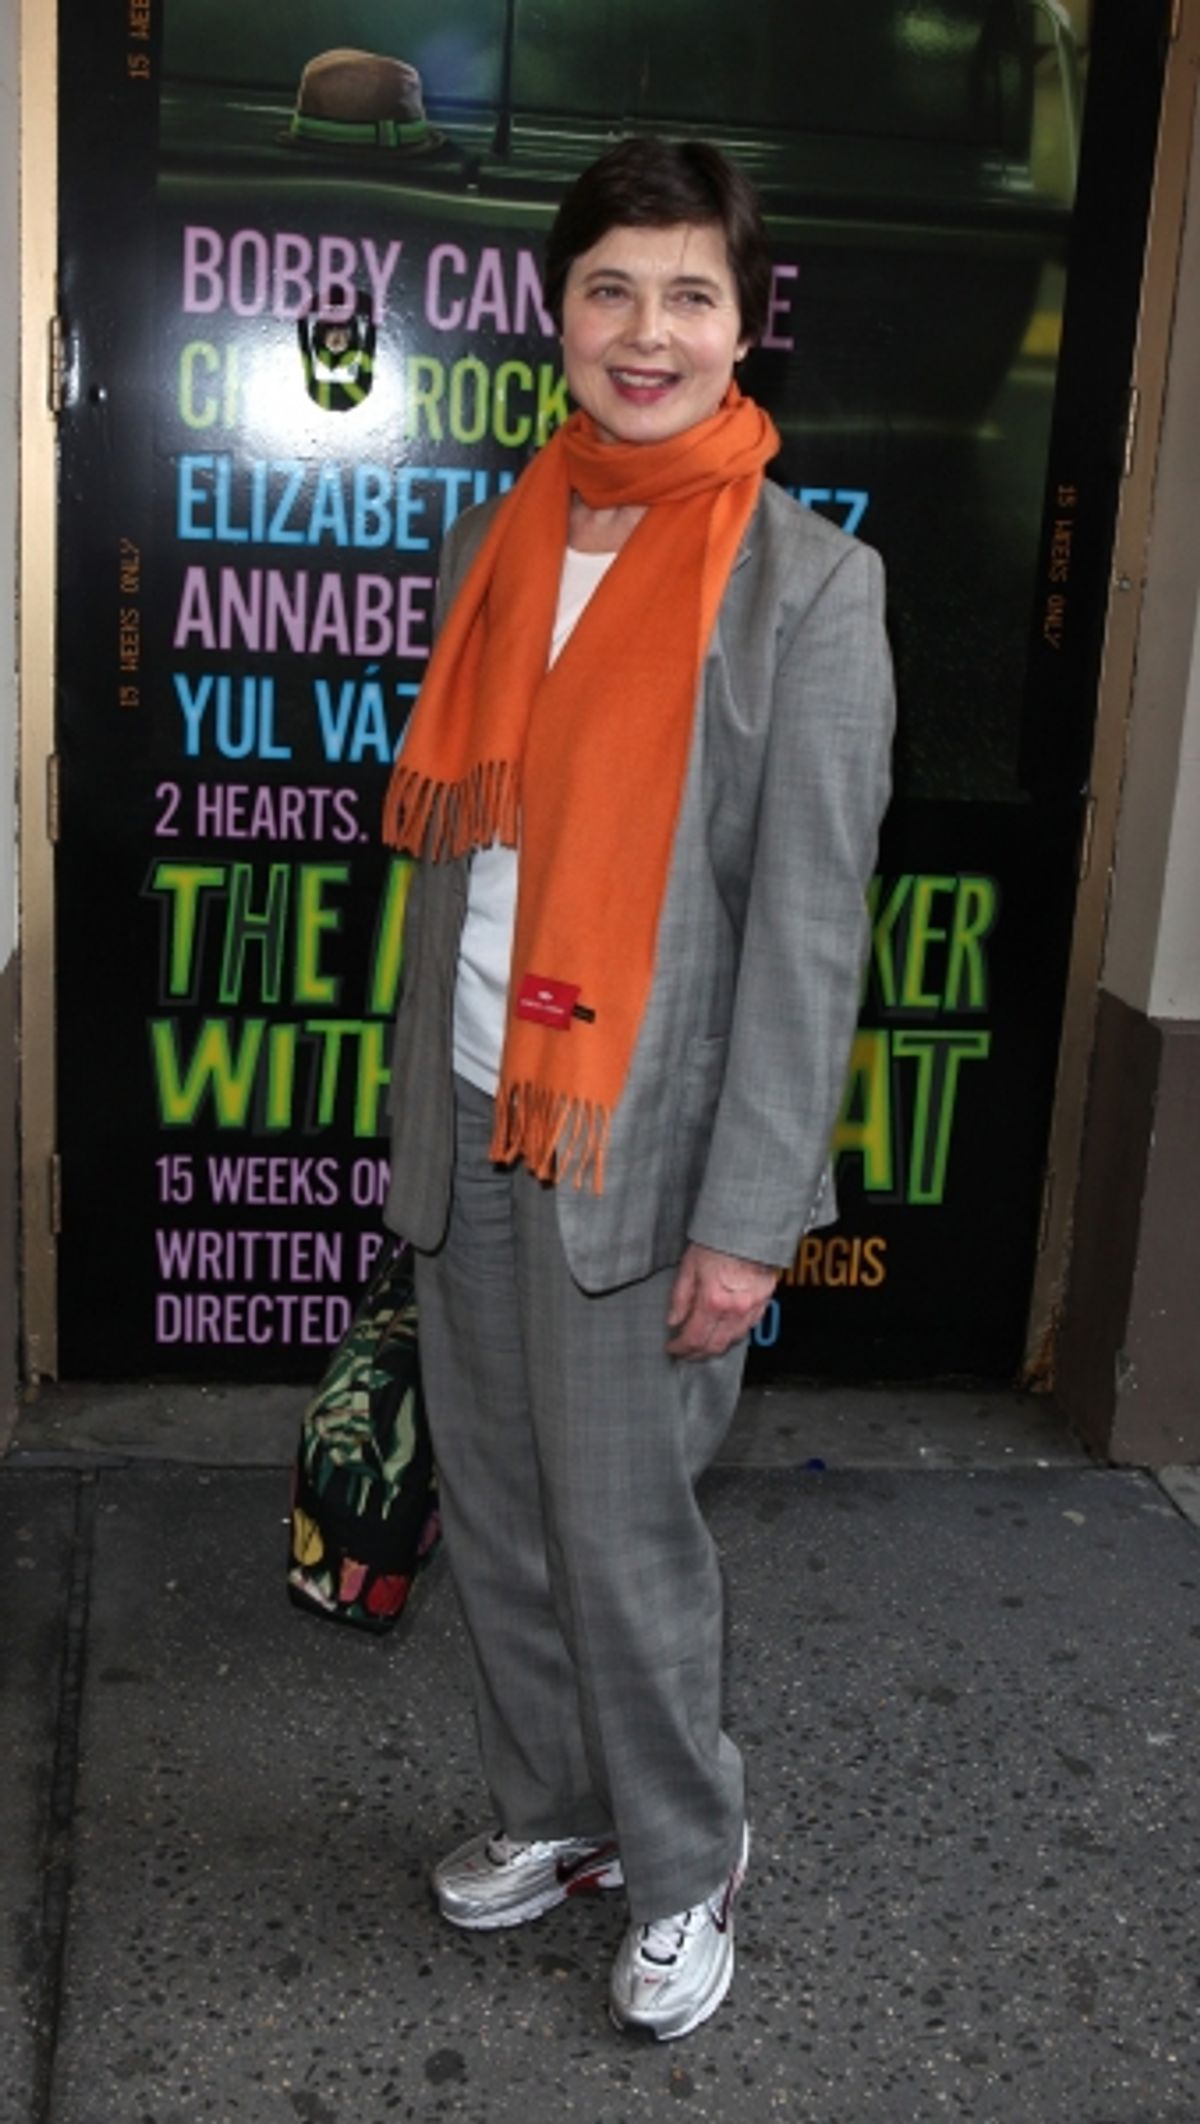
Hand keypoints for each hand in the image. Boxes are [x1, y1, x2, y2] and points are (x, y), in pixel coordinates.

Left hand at [666, 1243, 778, 1360]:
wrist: (749, 1229)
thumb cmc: (720, 1241)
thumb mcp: (689, 1265)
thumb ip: (680, 1296)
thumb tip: (674, 1319)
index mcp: (713, 1301)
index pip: (694, 1338)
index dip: (680, 1348)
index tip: (673, 1347)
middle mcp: (734, 1309)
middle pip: (714, 1347)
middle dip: (696, 1354)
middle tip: (685, 1352)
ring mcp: (751, 1309)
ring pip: (732, 1341)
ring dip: (715, 1348)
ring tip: (702, 1346)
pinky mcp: (763, 1303)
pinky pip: (747, 1329)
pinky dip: (733, 1336)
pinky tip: (723, 1333)